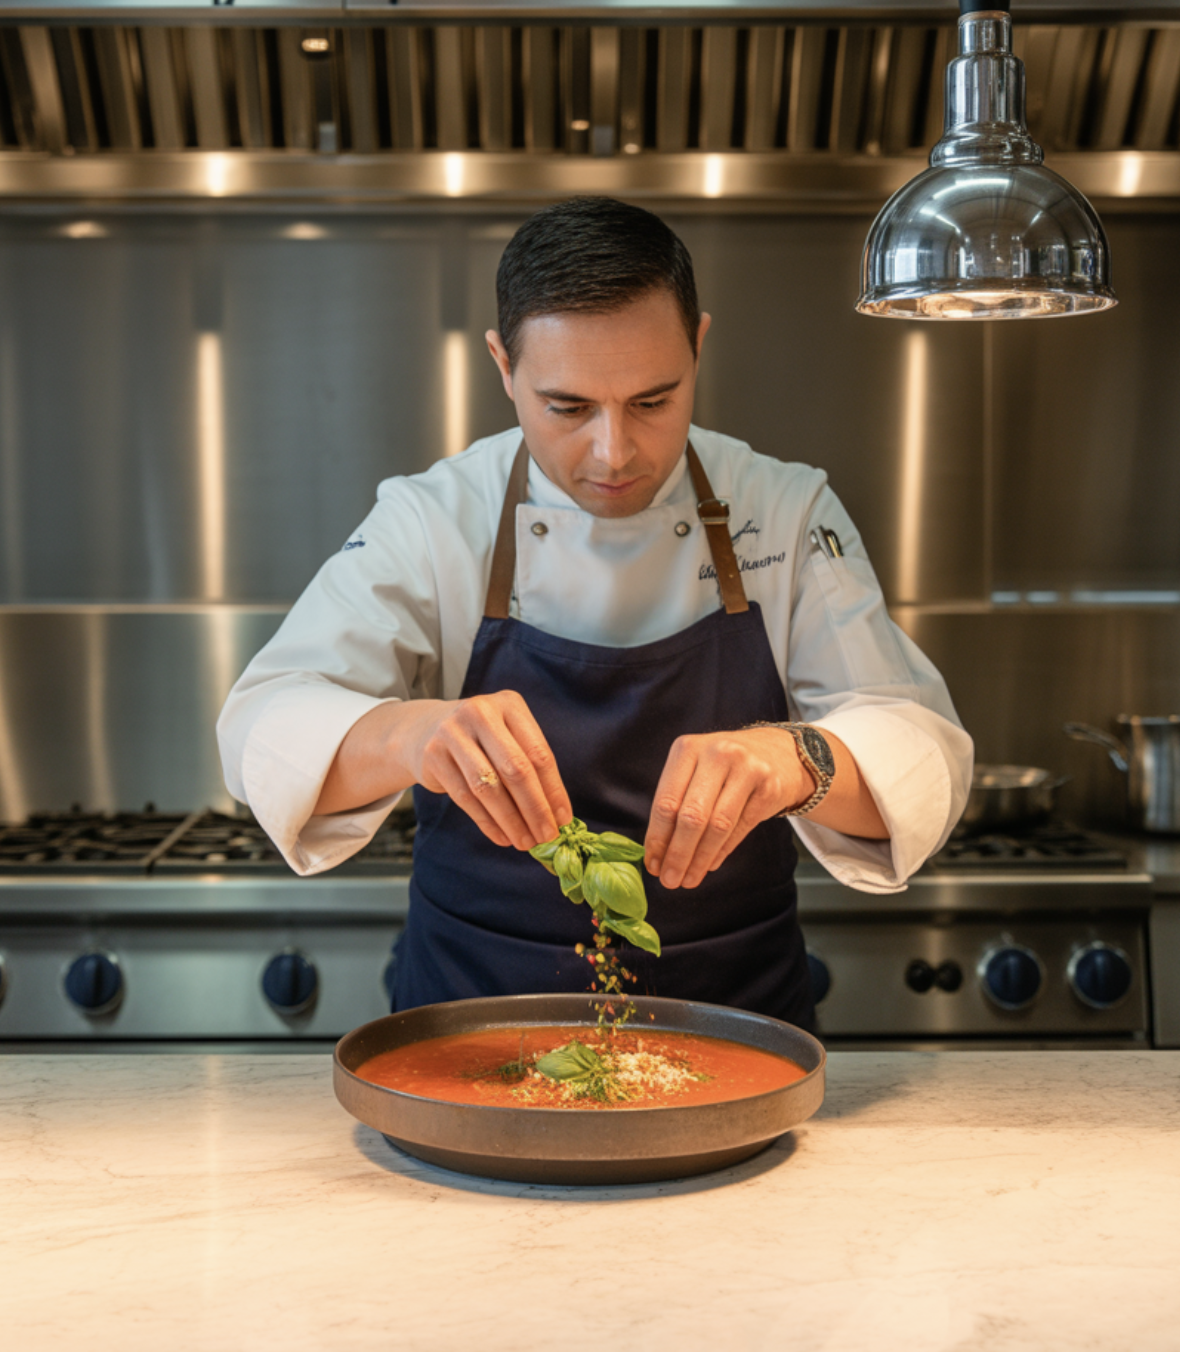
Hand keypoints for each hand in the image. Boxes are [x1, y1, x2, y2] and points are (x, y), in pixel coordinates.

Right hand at [408, 691, 572, 850]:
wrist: (426, 728)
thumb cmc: (481, 739)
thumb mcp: (508, 737)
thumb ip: (531, 767)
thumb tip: (557, 815)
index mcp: (509, 704)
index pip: (538, 753)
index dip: (553, 790)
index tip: (563, 819)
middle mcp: (481, 713)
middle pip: (515, 769)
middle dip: (535, 809)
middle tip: (547, 836)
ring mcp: (452, 732)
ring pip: (488, 787)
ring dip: (511, 821)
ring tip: (525, 842)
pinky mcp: (432, 755)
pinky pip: (465, 797)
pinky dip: (487, 822)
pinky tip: (502, 836)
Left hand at [644, 728, 806, 888]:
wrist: (778, 753)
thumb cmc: (724, 768)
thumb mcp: (695, 771)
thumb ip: (676, 805)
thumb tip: (658, 856)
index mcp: (687, 748)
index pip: (666, 802)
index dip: (657, 839)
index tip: (652, 865)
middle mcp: (716, 754)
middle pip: (691, 816)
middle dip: (678, 855)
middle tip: (670, 881)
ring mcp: (747, 769)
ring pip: (717, 826)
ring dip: (700, 860)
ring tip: (689, 879)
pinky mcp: (769, 787)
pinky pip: (740, 828)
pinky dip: (722, 852)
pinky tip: (710, 865)